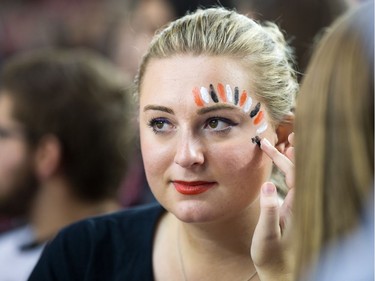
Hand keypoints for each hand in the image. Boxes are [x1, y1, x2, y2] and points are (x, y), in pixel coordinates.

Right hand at [251, 133, 294, 280]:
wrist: (280, 272)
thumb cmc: (272, 257)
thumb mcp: (267, 236)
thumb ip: (269, 211)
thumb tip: (268, 185)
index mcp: (296, 207)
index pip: (293, 174)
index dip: (285, 156)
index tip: (272, 143)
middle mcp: (298, 204)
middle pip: (297, 171)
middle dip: (290, 153)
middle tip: (283, 136)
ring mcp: (295, 206)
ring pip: (296, 177)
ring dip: (290, 160)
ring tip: (285, 144)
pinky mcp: (289, 210)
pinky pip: (290, 184)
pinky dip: (286, 170)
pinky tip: (281, 166)